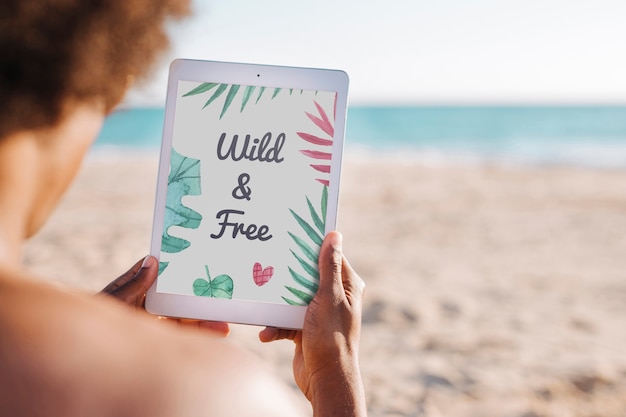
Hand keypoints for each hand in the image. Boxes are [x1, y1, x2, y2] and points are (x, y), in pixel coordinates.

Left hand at [99, 256, 229, 336]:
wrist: (81, 358)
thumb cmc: (92, 322)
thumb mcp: (114, 302)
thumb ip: (134, 285)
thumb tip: (152, 260)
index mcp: (135, 286)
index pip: (162, 270)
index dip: (181, 265)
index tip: (202, 259)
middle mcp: (147, 302)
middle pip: (178, 297)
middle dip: (200, 298)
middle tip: (221, 297)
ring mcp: (152, 321)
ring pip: (183, 318)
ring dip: (204, 321)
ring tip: (223, 326)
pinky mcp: (157, 338)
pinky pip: (180, 336)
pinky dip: (197, 336)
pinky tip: (213, 335)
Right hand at [259, 232, 366, 415]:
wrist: (324, 380)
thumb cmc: (331, 337)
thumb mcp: (329, 297)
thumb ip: (329, 267)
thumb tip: (334, 235)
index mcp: (346, 286)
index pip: (330, 256)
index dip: (313, 245)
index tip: (293, 233)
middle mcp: (333, 297)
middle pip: (306, 275)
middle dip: (288, 274)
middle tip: (268, 262)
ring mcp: (318, 313)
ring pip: (292, 298)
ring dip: (276, 305)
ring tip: (261, 302)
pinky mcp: (304, 328)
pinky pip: (285, 320)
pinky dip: (275, 326)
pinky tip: (265, 333)